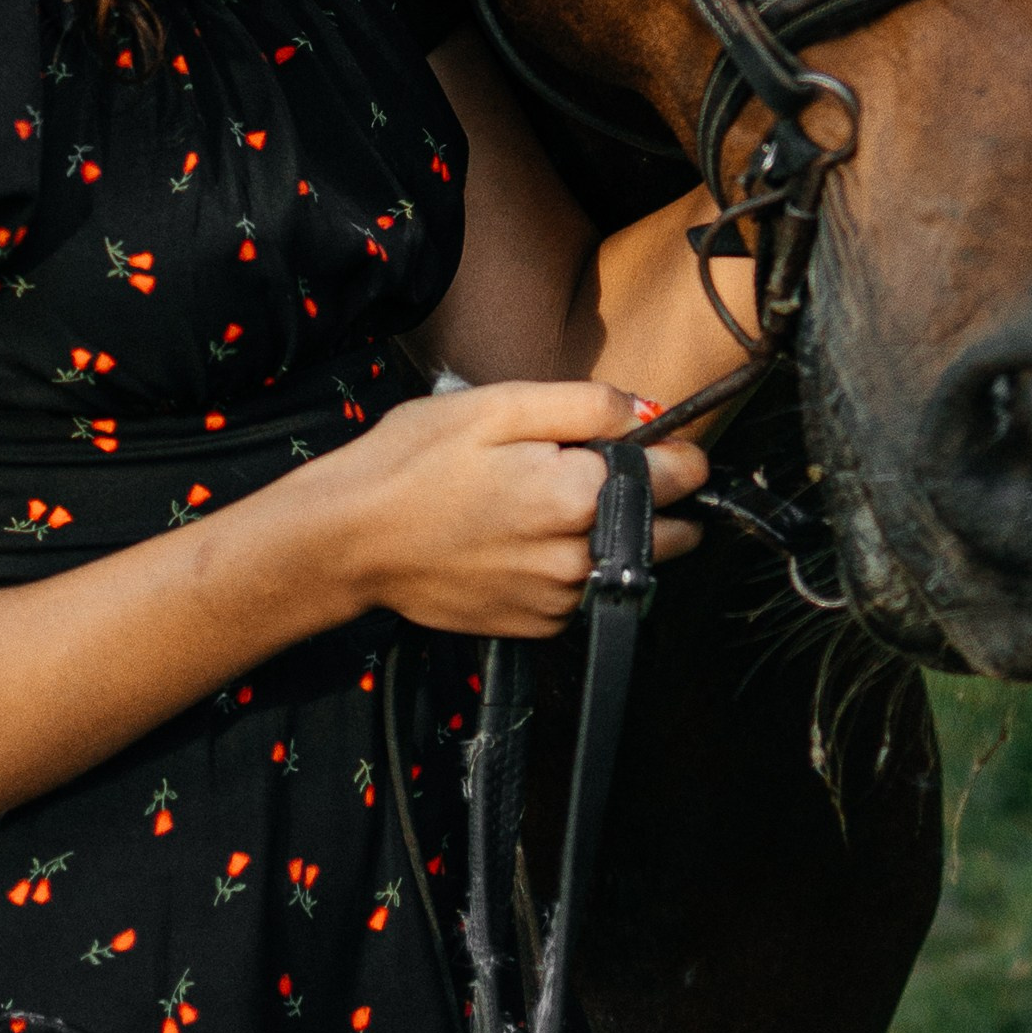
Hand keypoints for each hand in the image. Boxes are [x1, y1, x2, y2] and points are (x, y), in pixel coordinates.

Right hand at [308, 381, 708, 638]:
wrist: (349, 540)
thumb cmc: (414, 462)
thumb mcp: (498, 406)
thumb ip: (586, 406)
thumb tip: (651, 411)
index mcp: (580, 494)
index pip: (682, 477)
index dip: (676, 451)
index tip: (658, 441)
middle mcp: (581, 558)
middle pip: (672, 533)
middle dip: (658, 502)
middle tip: (604, 472)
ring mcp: (560, 600)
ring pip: (629, 565)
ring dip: (615, 536)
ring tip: (551, 504)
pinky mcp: (537, 627)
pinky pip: (585, 594)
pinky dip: (574, 568)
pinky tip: (526, 540)